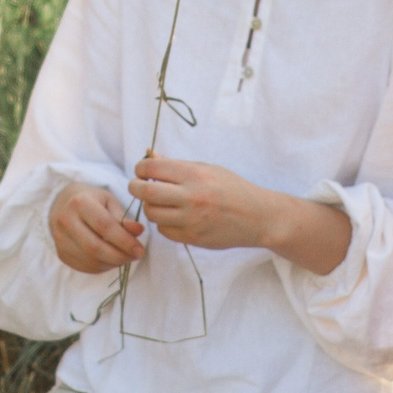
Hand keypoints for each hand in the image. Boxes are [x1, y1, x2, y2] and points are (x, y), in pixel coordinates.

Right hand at [49, 181, 144, 272]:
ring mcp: (60, 239)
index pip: (104, 226)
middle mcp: (65, 221)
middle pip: (95, 248)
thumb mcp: (109, 202)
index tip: (140, 249)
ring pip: (90, 261)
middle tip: (136, 256)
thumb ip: (123, 218)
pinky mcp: (61, 254)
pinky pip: (85, 267)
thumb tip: (138, 231)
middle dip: (120, 256)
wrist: (64, 204)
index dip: (125, 241)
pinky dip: (103, 267)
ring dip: (113, 263)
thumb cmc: (92, 201)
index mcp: (79, 203)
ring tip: (126, 257)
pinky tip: (112, 259)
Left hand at [129, 156, 276, 251]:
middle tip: (137, 186)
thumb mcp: (207, 169)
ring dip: (150, 206)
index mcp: (195, 174)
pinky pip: (164, 230)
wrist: (257, 217)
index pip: (152, 168)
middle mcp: (191, 196)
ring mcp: (192, 219)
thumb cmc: (232, 188)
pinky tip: (174, 217)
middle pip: (145, 191)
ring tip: (159, 202)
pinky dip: (164, 223)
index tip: (142, 171)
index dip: (141, 168)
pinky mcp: (193, 237)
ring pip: (151, 213)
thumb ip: (176, 164)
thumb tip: (148, 154)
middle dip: (135, 187)